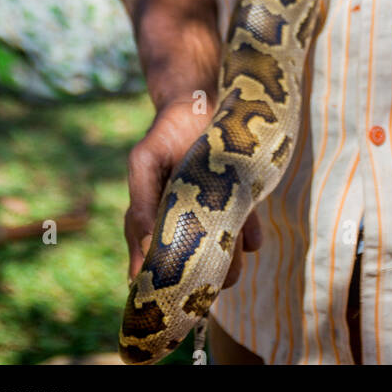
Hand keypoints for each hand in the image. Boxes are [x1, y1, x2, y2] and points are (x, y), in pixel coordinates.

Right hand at [125, 97, 261, 285]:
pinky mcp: (244, 208)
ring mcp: (217, 222)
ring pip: (225, 263)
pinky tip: (249, 230)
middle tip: (209, 253)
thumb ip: (140, 202)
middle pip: (196, 272)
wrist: (205, 102)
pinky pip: (251, 239)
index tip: (173, 290)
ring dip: (229, 257)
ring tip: (229, 233)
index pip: (155, 270)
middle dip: (204, 272)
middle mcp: (187, 230)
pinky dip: (251, 237)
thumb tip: (145, 250)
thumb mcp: (145, 161)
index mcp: (155, 225)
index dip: (163, 284)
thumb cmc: (168, 134)